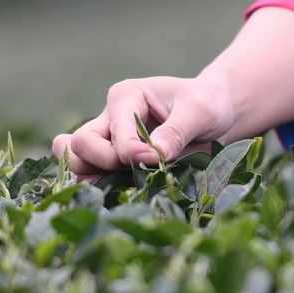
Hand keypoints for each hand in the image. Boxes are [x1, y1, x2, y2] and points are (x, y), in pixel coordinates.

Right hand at [52, 76, 234, 175]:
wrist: (216, 115)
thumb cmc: (207, 104)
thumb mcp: (199, 111)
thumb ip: (176, 131)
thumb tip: (154, 155)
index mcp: (126, 97)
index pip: (113, 132)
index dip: (131, 151)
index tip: (157, 158)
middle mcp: (110, 117)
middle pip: (79, 144)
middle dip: (102, 162)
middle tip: (133, 169)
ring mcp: (110, 141)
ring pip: (77, 161)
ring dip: (92, 177)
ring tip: (120, 185)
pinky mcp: (117, 162)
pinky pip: (94, 176)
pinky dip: (99, 187)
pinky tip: (119, 194)